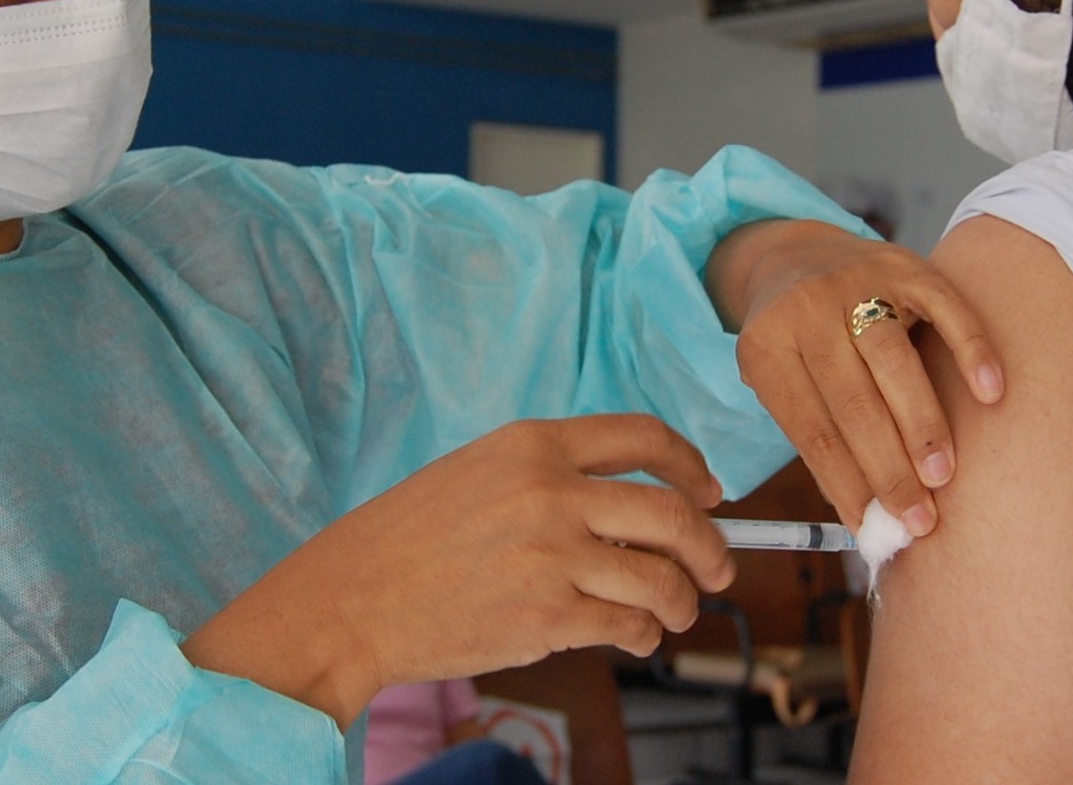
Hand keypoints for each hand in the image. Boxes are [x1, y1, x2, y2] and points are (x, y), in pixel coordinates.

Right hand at [181, 415, 734, 728]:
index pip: (643, 438)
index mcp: (531, 444)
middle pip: (672, 512)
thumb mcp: (479, 474)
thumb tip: (637, 512)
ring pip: (662, 578)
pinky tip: (633, 635)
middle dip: (712, 546)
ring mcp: (551, 556)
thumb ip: (553, 479)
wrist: (353, 596)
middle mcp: (549, 492)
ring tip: (676, 612)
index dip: (691, 465)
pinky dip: (644, 634)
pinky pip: (630, 626)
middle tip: (719, 568)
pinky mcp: (547, 617)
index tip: (711, 492)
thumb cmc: (410, 538)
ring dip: (684, 601)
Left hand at [706, 219, 1002, 537]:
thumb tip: (863, 513)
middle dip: (888, 466)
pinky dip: (969, 350)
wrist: (793, 255)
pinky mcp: (901, 264)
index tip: (873, 528)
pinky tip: (988, 394)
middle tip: (919, 517)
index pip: (809, 428)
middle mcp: (805, 310)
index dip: (843, 483)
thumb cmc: (793, 341)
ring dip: (921, 422)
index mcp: (765, 347)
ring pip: (892, 359)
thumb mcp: (777, 378)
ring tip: (942, 475)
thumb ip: (813, 434)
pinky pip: (943, 308)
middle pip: (851, 399)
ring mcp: (854, 283)